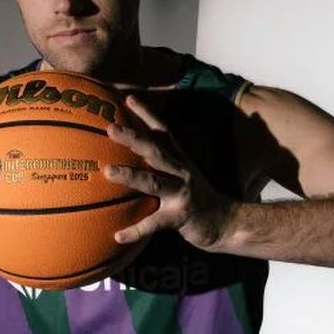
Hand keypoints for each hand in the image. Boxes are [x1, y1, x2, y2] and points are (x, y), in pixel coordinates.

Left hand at [104, 93, 235, 249]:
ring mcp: (182, 193)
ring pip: (153, 181)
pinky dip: (136, 230)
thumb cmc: (197, 200)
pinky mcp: (181, 216)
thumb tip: (131, 160)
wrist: (225, 223)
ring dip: (131, 175)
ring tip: (107, 171)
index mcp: (178, 160)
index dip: (146, 114)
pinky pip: (155, 223)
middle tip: (110, 128)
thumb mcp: (182, 177)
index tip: (128, 98)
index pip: (162, 132)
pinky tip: (118, 236)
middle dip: (133, 138)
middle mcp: (180, 172)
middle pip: (154, 151)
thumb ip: (160, 168)